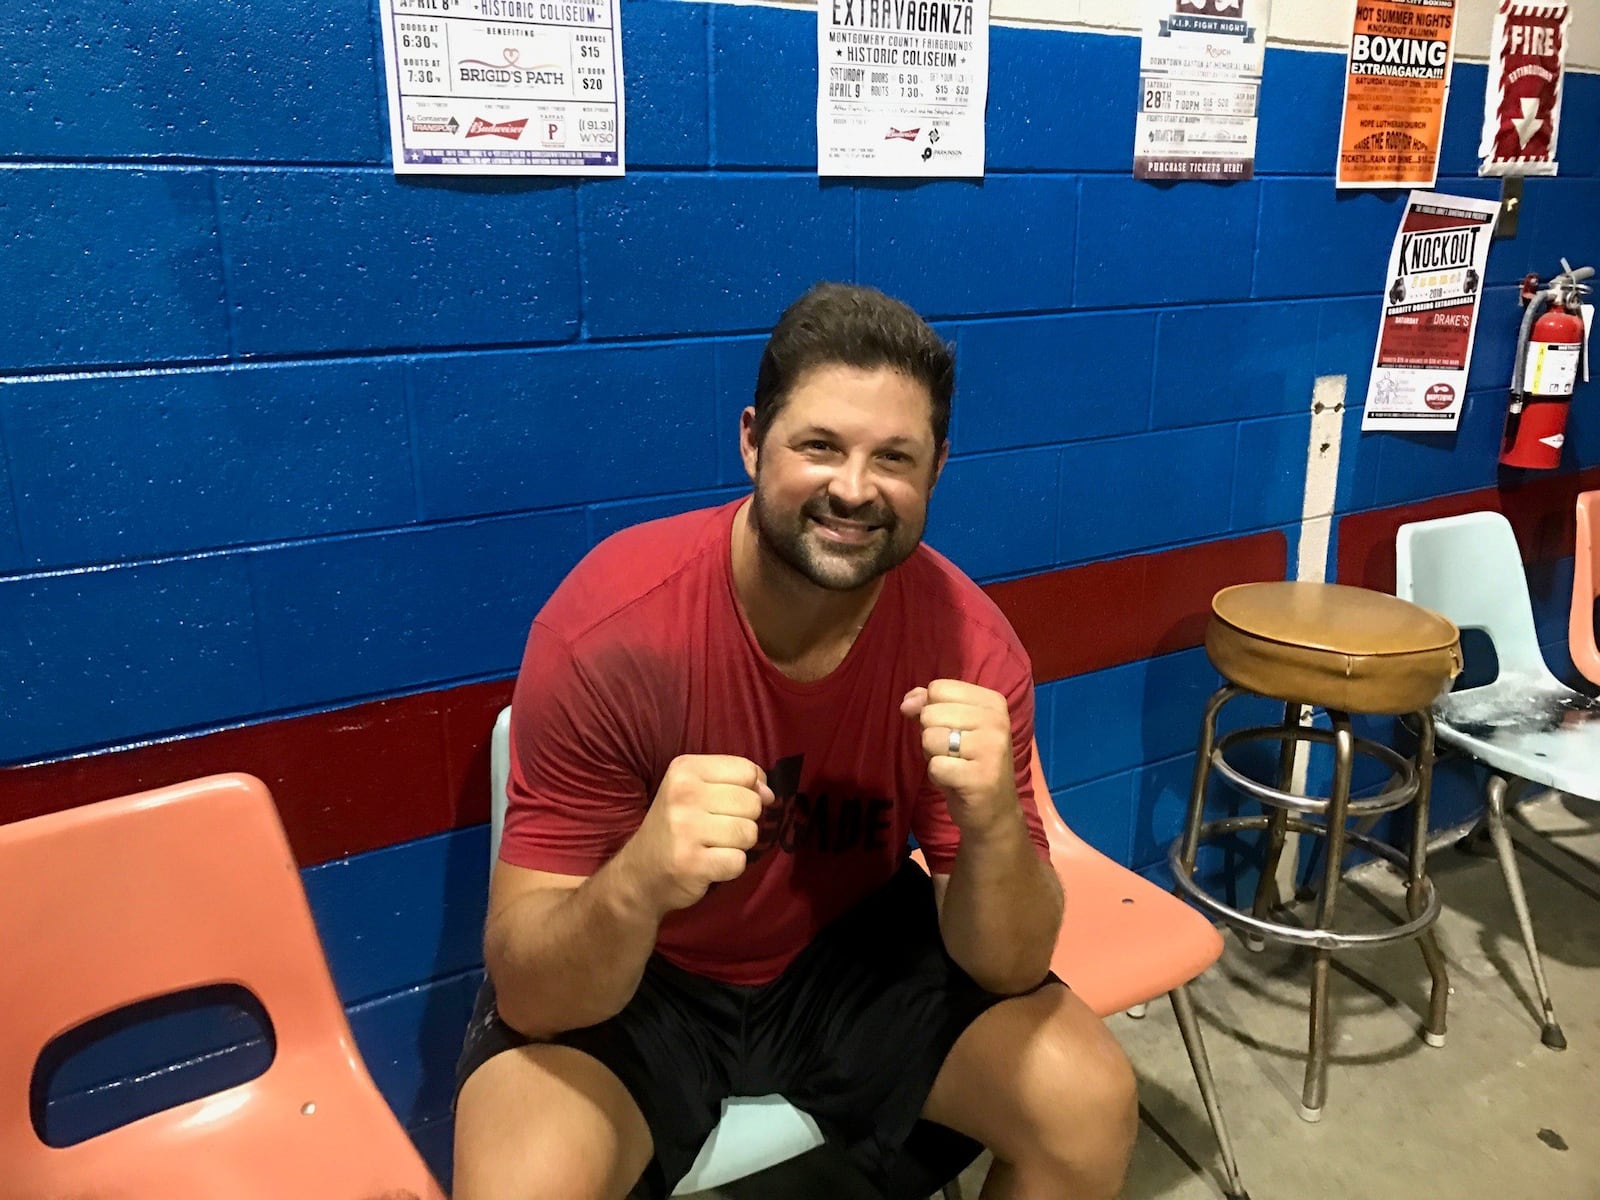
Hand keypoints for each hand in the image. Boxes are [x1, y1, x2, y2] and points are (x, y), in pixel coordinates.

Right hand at [615, 755, 773, 914]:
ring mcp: (685, 829)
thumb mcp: (697, 790)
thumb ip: (737, 782)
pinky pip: (739, 862)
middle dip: (743, 820)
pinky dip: (730, 867)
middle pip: (752, 803)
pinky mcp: (692, 863)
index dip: (751, 790)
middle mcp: (683, 794)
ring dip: (738, 845)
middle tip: (716, 829)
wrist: (639, 874)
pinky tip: (709, 864)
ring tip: (713, 846)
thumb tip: (770, 794)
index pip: (747, 770)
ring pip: (749, 833)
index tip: (731, 804)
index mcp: (685, 769)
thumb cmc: (676, 827)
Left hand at [901, 679, 1018, 836]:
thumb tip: (907, 702)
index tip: (952, 732)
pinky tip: (956, 782)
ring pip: (929, 738)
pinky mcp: (980, 777)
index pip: (938, 688)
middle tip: (953, 754)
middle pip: (930, 713)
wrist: (993, 811)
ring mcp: (991, 748)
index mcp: (992, 701)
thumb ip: (928, 704)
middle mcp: (996, 720)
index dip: (932, 712)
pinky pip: (935, 766)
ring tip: (954, 767)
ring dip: (933, 757)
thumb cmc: (968, 763)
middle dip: (932, 737)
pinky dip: (937, 777)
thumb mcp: (951, 726)